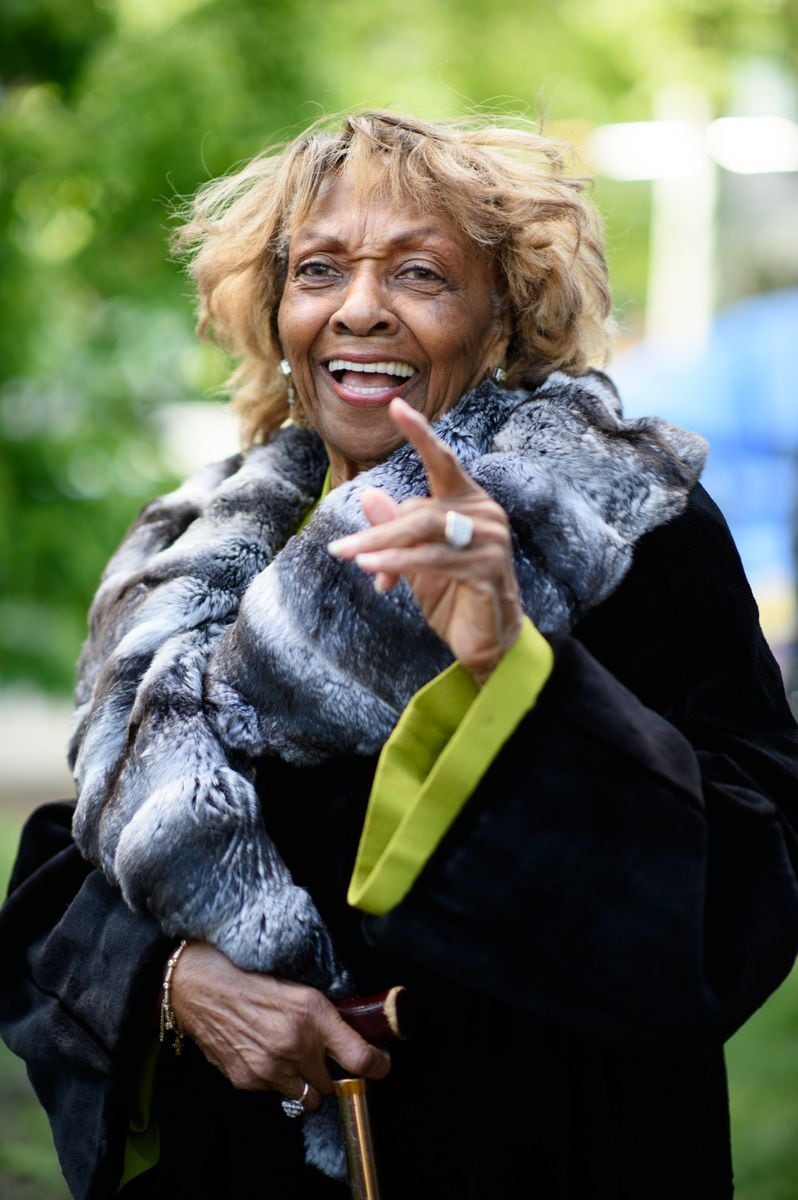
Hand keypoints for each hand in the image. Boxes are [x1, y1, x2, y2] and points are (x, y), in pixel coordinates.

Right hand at [169, 943, 390, 1107]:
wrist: (201, 987)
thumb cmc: (250, 977)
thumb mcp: (300, 986)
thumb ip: (328, 1015)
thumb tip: (354, 1033)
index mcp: (312, 1014)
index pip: (359, 1058)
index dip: (378, 1066)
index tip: (382, 1065)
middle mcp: (294, 1045)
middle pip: (332, 1085)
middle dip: (332, 1073)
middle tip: (323, 1057)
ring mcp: (270, 1068)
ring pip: (306, 1096)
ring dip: (305, 1082)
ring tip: (292, 1059)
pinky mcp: (248, 1080)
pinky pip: (276, 1094)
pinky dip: (277, 1081)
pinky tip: (265, 1055)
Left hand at [329, 398, 523, 684]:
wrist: (486, 643)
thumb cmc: (452, 596)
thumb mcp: (414, 561)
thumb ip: (395, 529)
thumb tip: (369, 496)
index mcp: (468, 503)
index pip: (442, 462)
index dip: (420, 434)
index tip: (395, 407)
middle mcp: (485, 515)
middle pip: (420, 510)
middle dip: (377, 530)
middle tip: (338, 549)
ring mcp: (491, 542)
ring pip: (424, 534)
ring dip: (382, 548)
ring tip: (349, 558)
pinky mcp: (488, 571)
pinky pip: (435, 562)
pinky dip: (400, 565)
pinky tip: (377, 575)